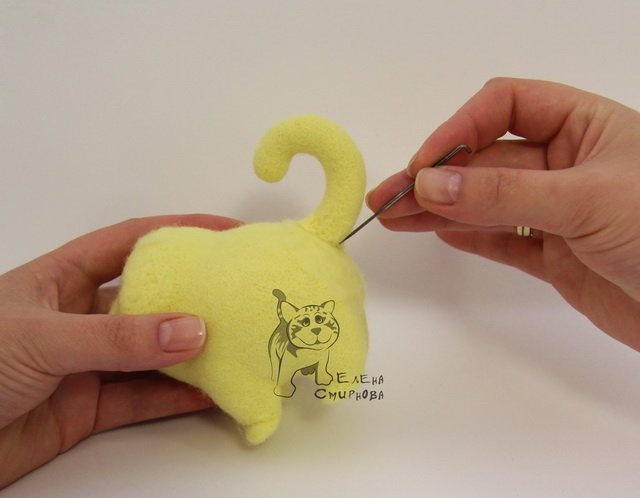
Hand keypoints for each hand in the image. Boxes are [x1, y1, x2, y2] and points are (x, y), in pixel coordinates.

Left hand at [0, 214, 240, 487]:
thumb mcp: (43, 338)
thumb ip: (118, 337)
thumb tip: (193, 329)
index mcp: (61, 278)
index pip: (131, 242)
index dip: (180, 231)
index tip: (228, 231)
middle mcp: (79, 317)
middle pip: (150, 298)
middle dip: (196, 295)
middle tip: (243, 292)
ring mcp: (86, 363)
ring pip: (152, 352)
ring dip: (193, 351)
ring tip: (240, 344)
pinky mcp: (87, 408)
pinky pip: (142, 398)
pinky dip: (178, 396)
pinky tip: (211, 392)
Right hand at [368, 78, 639, 349]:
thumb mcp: (585, 199)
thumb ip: (503, 192)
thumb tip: (430, 183)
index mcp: (585, 127)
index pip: (505, 107)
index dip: (460, 129)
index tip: (426, 165)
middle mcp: (568, 164)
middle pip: (486, 160)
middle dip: (437, 178)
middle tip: (389, 197)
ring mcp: (560, 211)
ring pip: (487, 203)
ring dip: (441, 209)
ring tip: (394, 217)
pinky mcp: (557, 256)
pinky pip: (503, 239)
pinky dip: (470, 236)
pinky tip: (438, 233)